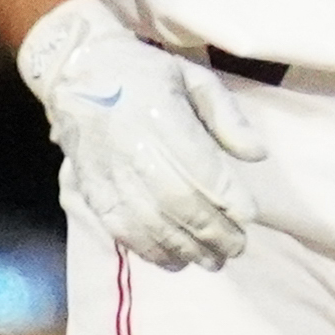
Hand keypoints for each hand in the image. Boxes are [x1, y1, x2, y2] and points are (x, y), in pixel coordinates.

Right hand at [16, 0, 260, 269]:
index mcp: (163, 115)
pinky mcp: (93, 191)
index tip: (250, 215)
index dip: (228, 197)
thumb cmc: (144, 74)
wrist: (77, 73)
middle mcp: (135, 148)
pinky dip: (151, 251)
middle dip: (214, 232)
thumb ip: (227, 116)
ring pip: (153, 224)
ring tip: (213, 260)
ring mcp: (110, 173)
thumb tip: (257, 155)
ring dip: (187, 249)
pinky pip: (123, 231)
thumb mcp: (193, 78)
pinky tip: (174, 261)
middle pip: (181, 203)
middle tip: (237, 247)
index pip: (201, 168)